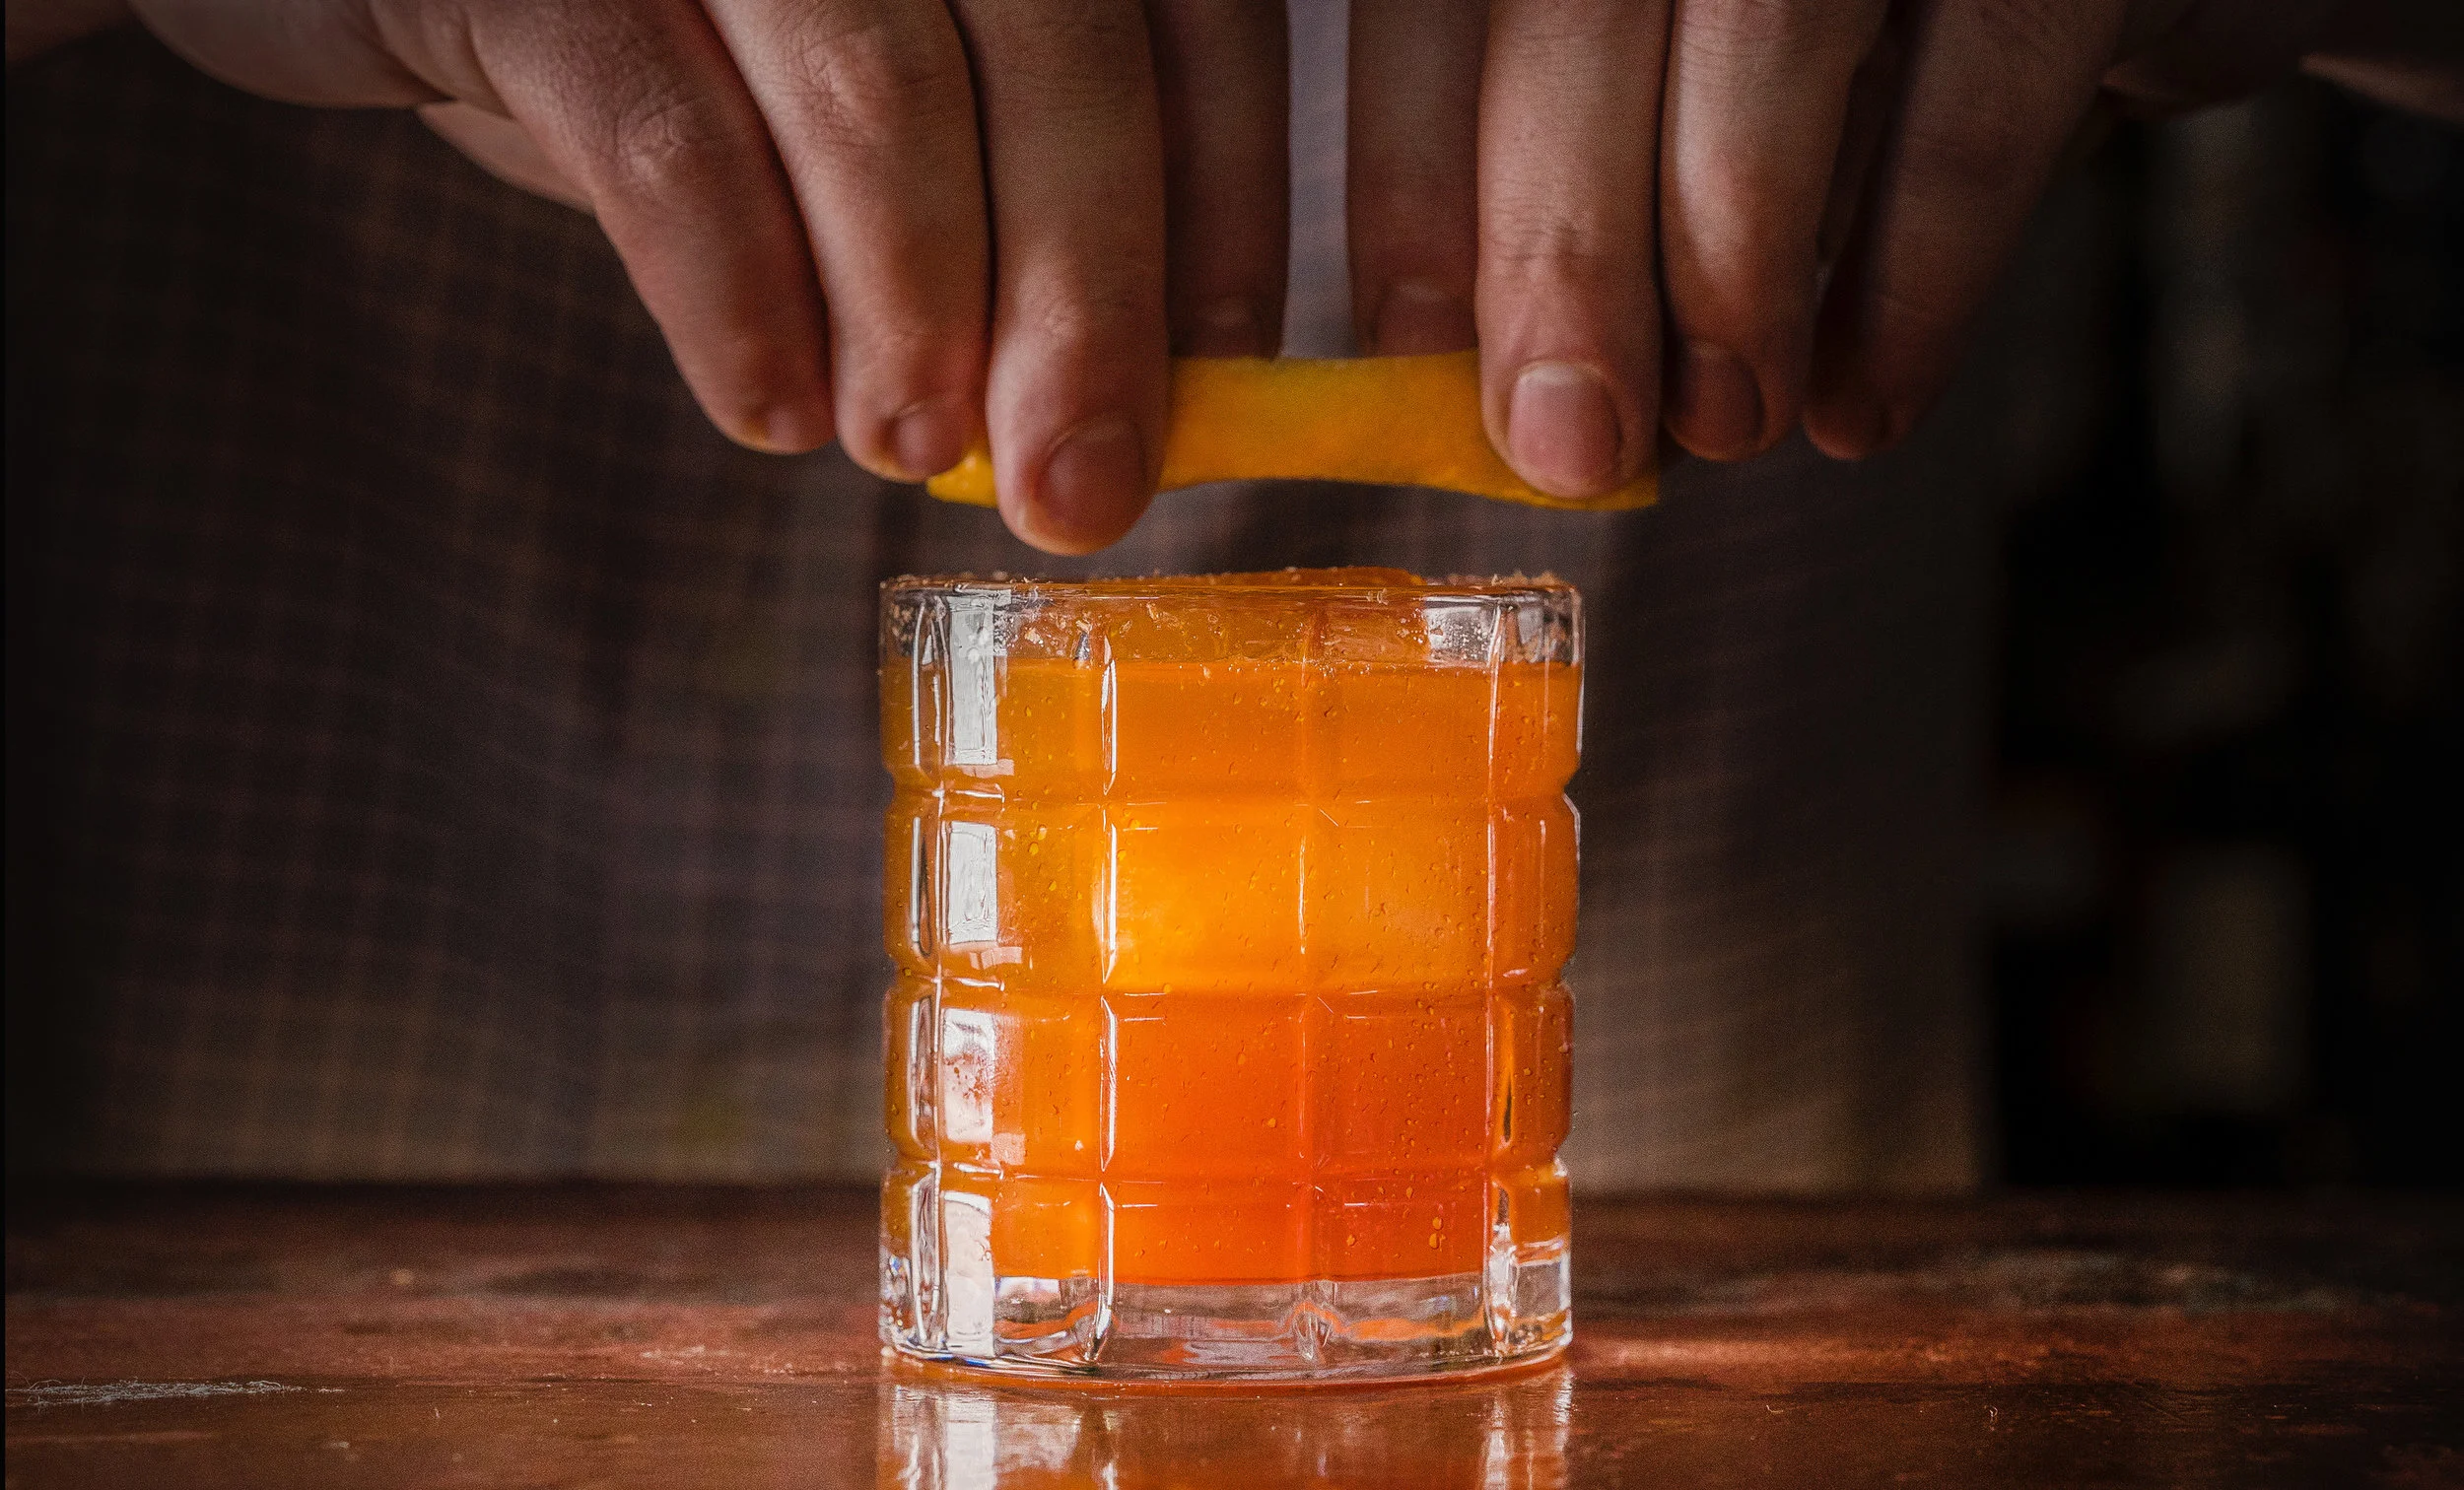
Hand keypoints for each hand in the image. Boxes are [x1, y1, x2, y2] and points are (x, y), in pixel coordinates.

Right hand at [130, 0, 1294, 554]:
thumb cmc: (647, 39)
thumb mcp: (835, 107)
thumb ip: (971, 212)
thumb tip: (1099, 420)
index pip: (1177, 4)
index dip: (1231, 188)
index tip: (1244, 369)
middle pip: (1055, 40)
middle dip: (1093, 288)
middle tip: (1087, 490)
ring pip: (876, 76)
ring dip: (922, 298)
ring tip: (915, 453)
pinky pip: (659, 128)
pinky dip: (735, 292)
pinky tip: (772, 414)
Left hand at [1347, 0, 2439, 498]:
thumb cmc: (1879, 37)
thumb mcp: (1701, 86)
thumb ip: (1591, 188)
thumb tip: (1496, 394)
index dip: (1407, 163)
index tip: (1401, 351)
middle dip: (1559, 245)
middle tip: (1563, 441)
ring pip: (1773, 20)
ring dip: (1727, 262)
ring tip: (1722, 423)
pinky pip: (1979, 110)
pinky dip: (1910, 283)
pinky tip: (1859, 411)